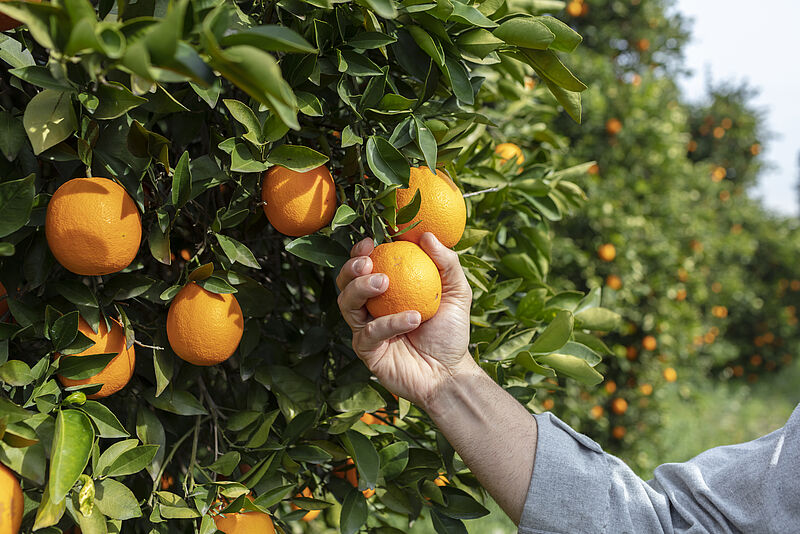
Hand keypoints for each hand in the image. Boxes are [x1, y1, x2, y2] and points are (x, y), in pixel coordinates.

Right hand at [336, 232, 473, 409]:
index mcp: (386, 292)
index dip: (360, 252)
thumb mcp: (457, 292)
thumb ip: (446, 263)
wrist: (450, 373)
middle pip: (345, 284)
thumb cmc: (451, 331)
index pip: (364, 267)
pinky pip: (369, 333)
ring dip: (362, 289)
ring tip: (385, 282)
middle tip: (368, 263)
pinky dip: (390, 323)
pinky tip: (413, 318)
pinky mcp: (367, 352)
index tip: (372, 241)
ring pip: (347, 305)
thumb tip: (427, 236)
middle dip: (351, 269)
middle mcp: (370, 309)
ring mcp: (366, 330)